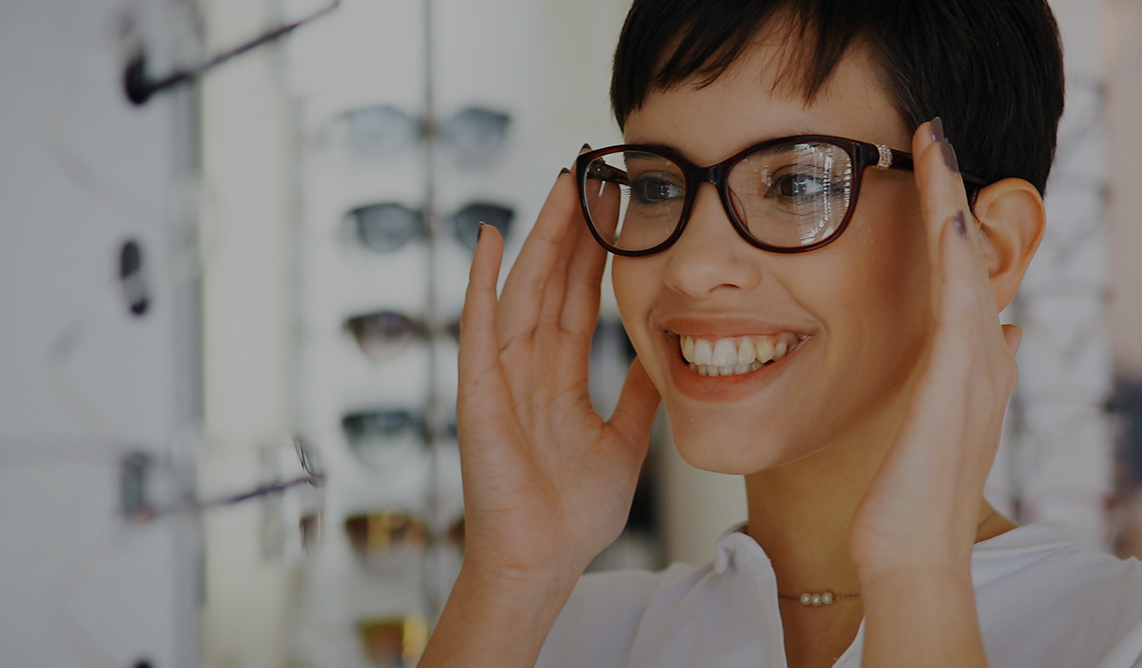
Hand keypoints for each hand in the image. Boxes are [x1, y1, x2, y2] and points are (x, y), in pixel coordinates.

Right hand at [453, 165, 662, 578]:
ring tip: (559, 186)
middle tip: (590, 170)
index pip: (576, 298)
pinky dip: (478, 283)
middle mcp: (525, 367)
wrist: (542, 562)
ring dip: (537, 237)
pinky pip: (477, 329)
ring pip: (520, 290)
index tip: (611, 206)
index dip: (593, 251)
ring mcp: (499, 377)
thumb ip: (637, 398)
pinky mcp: (477, 395)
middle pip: (549, 281)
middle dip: (568, 227)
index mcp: (556, 377)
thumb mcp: (624, 442)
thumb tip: (664, 360)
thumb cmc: (571, 515)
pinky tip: (484, 239)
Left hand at [850, 121, 1022, 576]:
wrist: (915, 555)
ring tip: (938, 147)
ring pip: (967, 264)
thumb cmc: (909, 505)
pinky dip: (954, 253)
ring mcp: (977, 368)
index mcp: (975, 370)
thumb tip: (994, 337)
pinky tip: (946, 213)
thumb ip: (956, 385)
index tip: (935, 180)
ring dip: (953, 202)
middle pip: (972, 258)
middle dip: (956, 195)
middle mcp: (986, 361)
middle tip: (938, 137)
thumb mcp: (929, 430)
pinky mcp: (957, 380)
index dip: (950, 224)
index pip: (962, 279)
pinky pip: (958, 300)